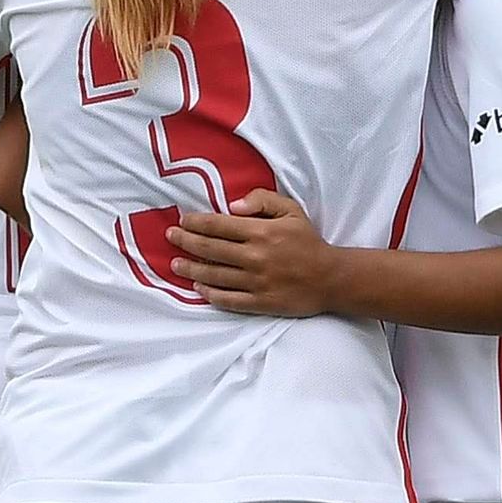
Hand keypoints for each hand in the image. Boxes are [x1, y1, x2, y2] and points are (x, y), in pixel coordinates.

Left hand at [167, 189, 336, 315]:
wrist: (330, 278)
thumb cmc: (308, 242)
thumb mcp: (292, 210)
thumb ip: (263, 200)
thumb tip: (233, 205)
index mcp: (261, 232)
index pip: (218, 225)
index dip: (196, 223)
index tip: (182, 221)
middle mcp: (254, 256)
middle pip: (210, 249)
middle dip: (186, 242)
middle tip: (171, 237)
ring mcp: (255, 282)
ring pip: (214, 276)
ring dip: (191, 269)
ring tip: (176, 264)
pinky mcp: (259, 302)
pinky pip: (228, 299)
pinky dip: (210, 294)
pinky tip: (199, 289)